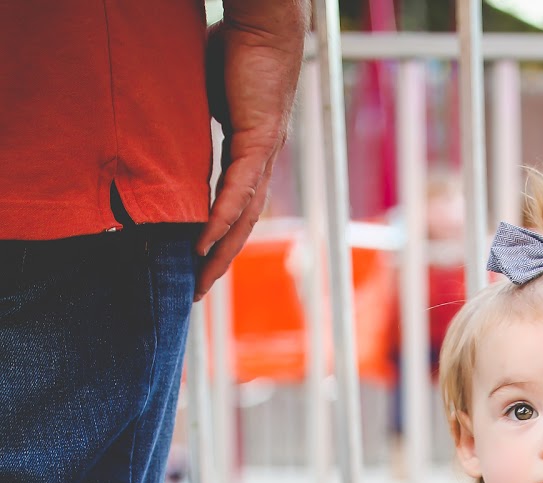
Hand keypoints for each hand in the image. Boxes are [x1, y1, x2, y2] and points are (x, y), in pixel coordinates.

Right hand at [195, 2, 308, 300]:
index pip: (232, 208)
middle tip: (198, 290)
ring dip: (221, 251)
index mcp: (248, 156)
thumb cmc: (237, 52)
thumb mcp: (208, 98)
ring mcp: (262, 156)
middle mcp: (260, 164)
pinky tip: (208, 240)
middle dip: (219, 261)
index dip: (215, 238)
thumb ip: (196, 124)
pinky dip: (222, 217)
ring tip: (201, 277)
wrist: (265, 27)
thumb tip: (172, 133)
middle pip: (240, 226)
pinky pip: (237, 189)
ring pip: (242, 217)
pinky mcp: (258, 142)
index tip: (196, 261)